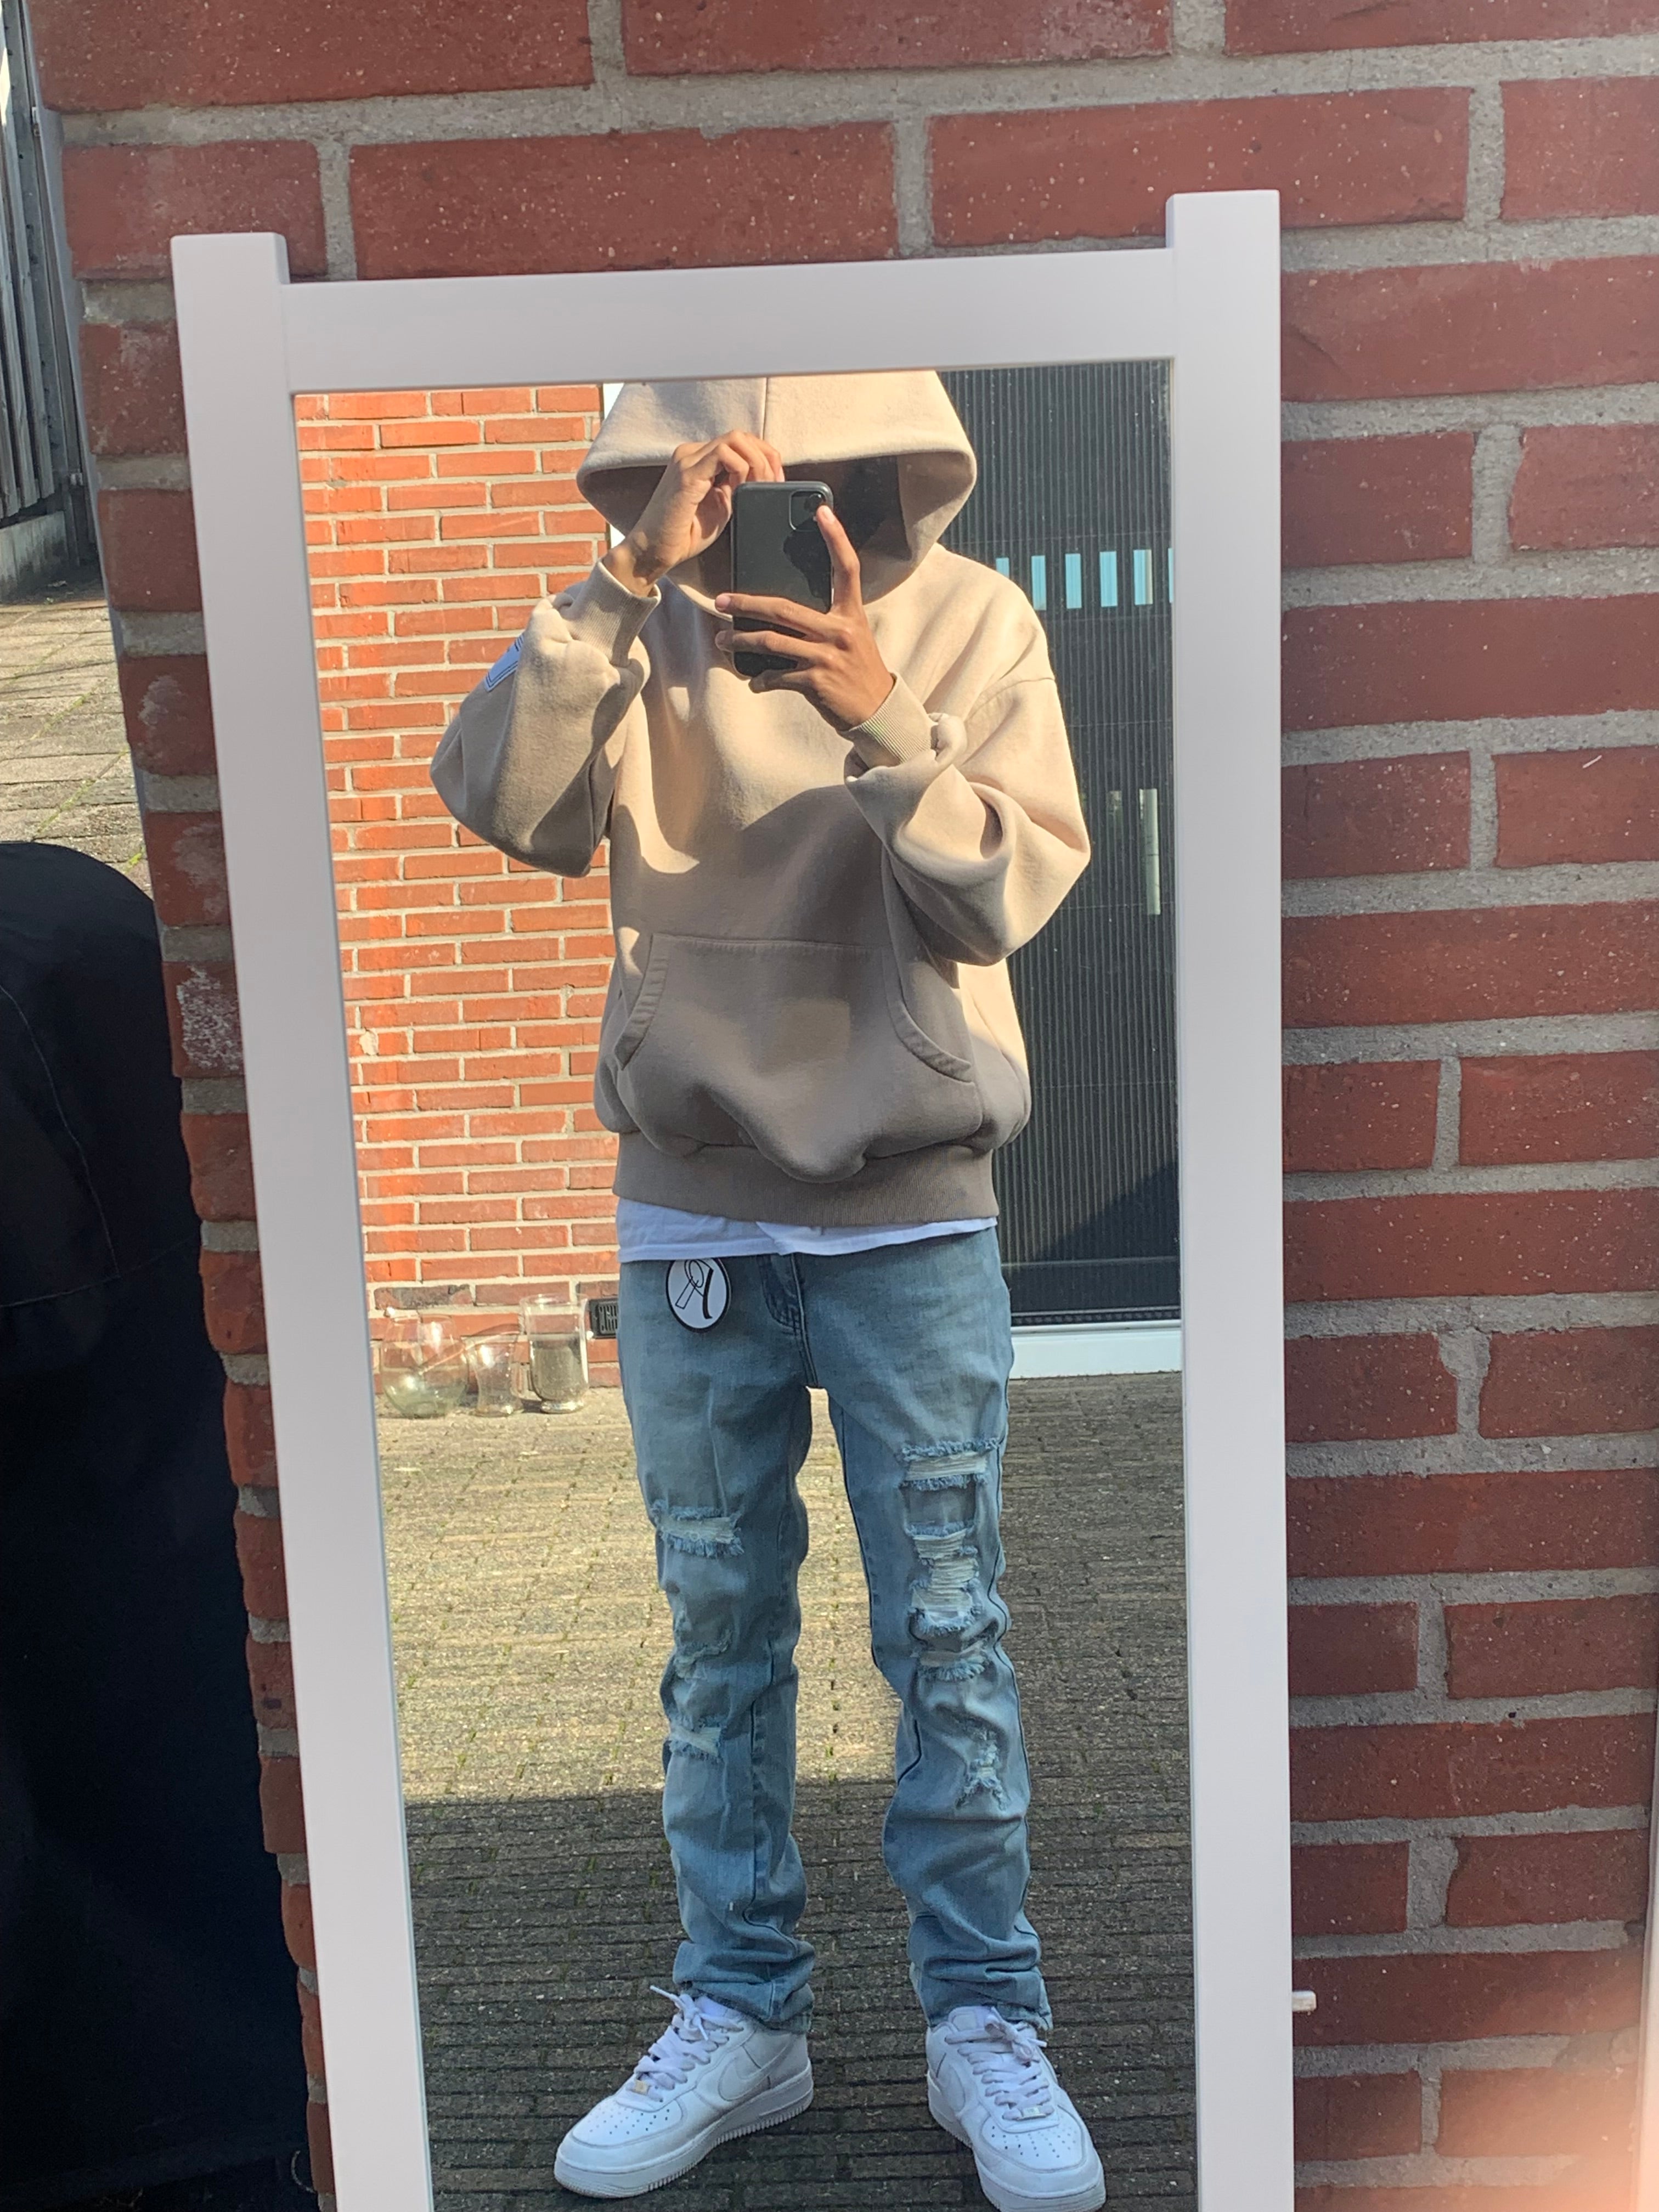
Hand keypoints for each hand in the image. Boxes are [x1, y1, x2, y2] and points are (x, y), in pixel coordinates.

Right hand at [602, 431, 782, 595]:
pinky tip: (742, 488)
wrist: (653, 551)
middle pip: (740, 436)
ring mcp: (688, 460)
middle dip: (766, 456)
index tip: (776, 481)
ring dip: (757, 461)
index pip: (739, 443)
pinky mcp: (687, 474)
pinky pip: (723, 454)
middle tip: (774, 482)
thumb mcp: (721, 507)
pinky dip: (742, 468)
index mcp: (700, 460)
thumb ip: (737, 487)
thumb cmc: (683, 534)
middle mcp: (692, 454)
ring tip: (761, 485)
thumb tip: (761, 477)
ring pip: (735, 439)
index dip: (764, 457)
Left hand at [712, 504, 893, 733]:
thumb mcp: (851, 637)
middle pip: (784, 608)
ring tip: (723, 639)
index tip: (822, 511)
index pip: (847, 568)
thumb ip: (826, 620)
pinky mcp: (816, 682)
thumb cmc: (858, 671)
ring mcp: (827, 656)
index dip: (836, 537)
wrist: (876, 712)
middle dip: (747, 603)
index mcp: (851, 614)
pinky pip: (777, 676)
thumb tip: (782, 611)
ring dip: (741, 641)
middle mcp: (840, 630)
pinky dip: (761, 679)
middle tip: (722, 599)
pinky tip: (755, 680)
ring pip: (772, 642)